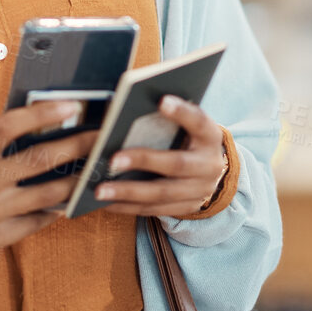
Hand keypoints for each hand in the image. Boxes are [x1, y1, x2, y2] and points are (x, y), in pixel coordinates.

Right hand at [0, 100, 101, 260]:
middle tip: (101, 136)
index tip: (74, 106)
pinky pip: (35, 222)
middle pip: (41, 161)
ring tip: (96, 168)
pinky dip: (55, 210)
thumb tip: (36, 119)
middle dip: (78, 145)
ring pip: (47, 196)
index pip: (12, 125)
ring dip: (76, 180)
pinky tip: (70, 198)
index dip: (45, 113)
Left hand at [93, 94, 228, 217]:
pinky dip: (128, 207)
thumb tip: (129, 107)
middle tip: (113, 160)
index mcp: (209, 136)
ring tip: (100, 190)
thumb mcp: (187, 125)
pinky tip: (107, 202)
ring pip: (162, 193)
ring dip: (128, 192)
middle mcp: (209, 164)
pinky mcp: (187, 207)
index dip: (182, 112)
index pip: (198, 121)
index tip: (162, 100)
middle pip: (176, 164)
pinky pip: (154, 209)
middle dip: (143, 161)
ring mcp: (200, 190)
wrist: (212, 169)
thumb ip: (167, 117)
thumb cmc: (188, 137)